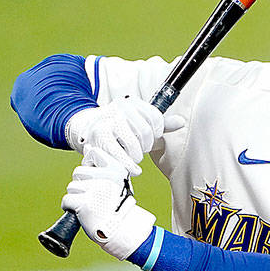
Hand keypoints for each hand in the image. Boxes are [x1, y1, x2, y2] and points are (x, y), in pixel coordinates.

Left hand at [60, 148, 155, 258]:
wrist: (120, 230)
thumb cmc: (116, 204)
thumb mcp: (115, 181)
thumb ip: (101, 164)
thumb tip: (87, 146)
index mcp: (117, 169)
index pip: (93, 153)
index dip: (90, 167)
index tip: (98, 179)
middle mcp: (107, 177)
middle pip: (78, 172)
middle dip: (81, 184)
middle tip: (94, 196)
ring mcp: (95, 190)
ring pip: (71, 186)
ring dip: (76, 197)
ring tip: (90, 205)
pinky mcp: (84, 203)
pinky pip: (66, 200)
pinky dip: (70, 207)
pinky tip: (82, 212)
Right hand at [65, 96, 185, 173]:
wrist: (89, 129)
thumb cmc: (120, 129)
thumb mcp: (142, 123)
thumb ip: (162, 123)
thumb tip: (180, 122)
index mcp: (132, 102)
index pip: (155, 118)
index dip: (156, 132)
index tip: (150, 137)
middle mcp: (120, 107)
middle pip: (146, 131)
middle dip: (146, 145)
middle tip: (139, 148)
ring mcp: (108, 120)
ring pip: (134, 143)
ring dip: (136, 155)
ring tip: (132, 155)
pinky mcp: (99, 135)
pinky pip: (119, 153)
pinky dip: (128, 164)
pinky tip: (132, 168)